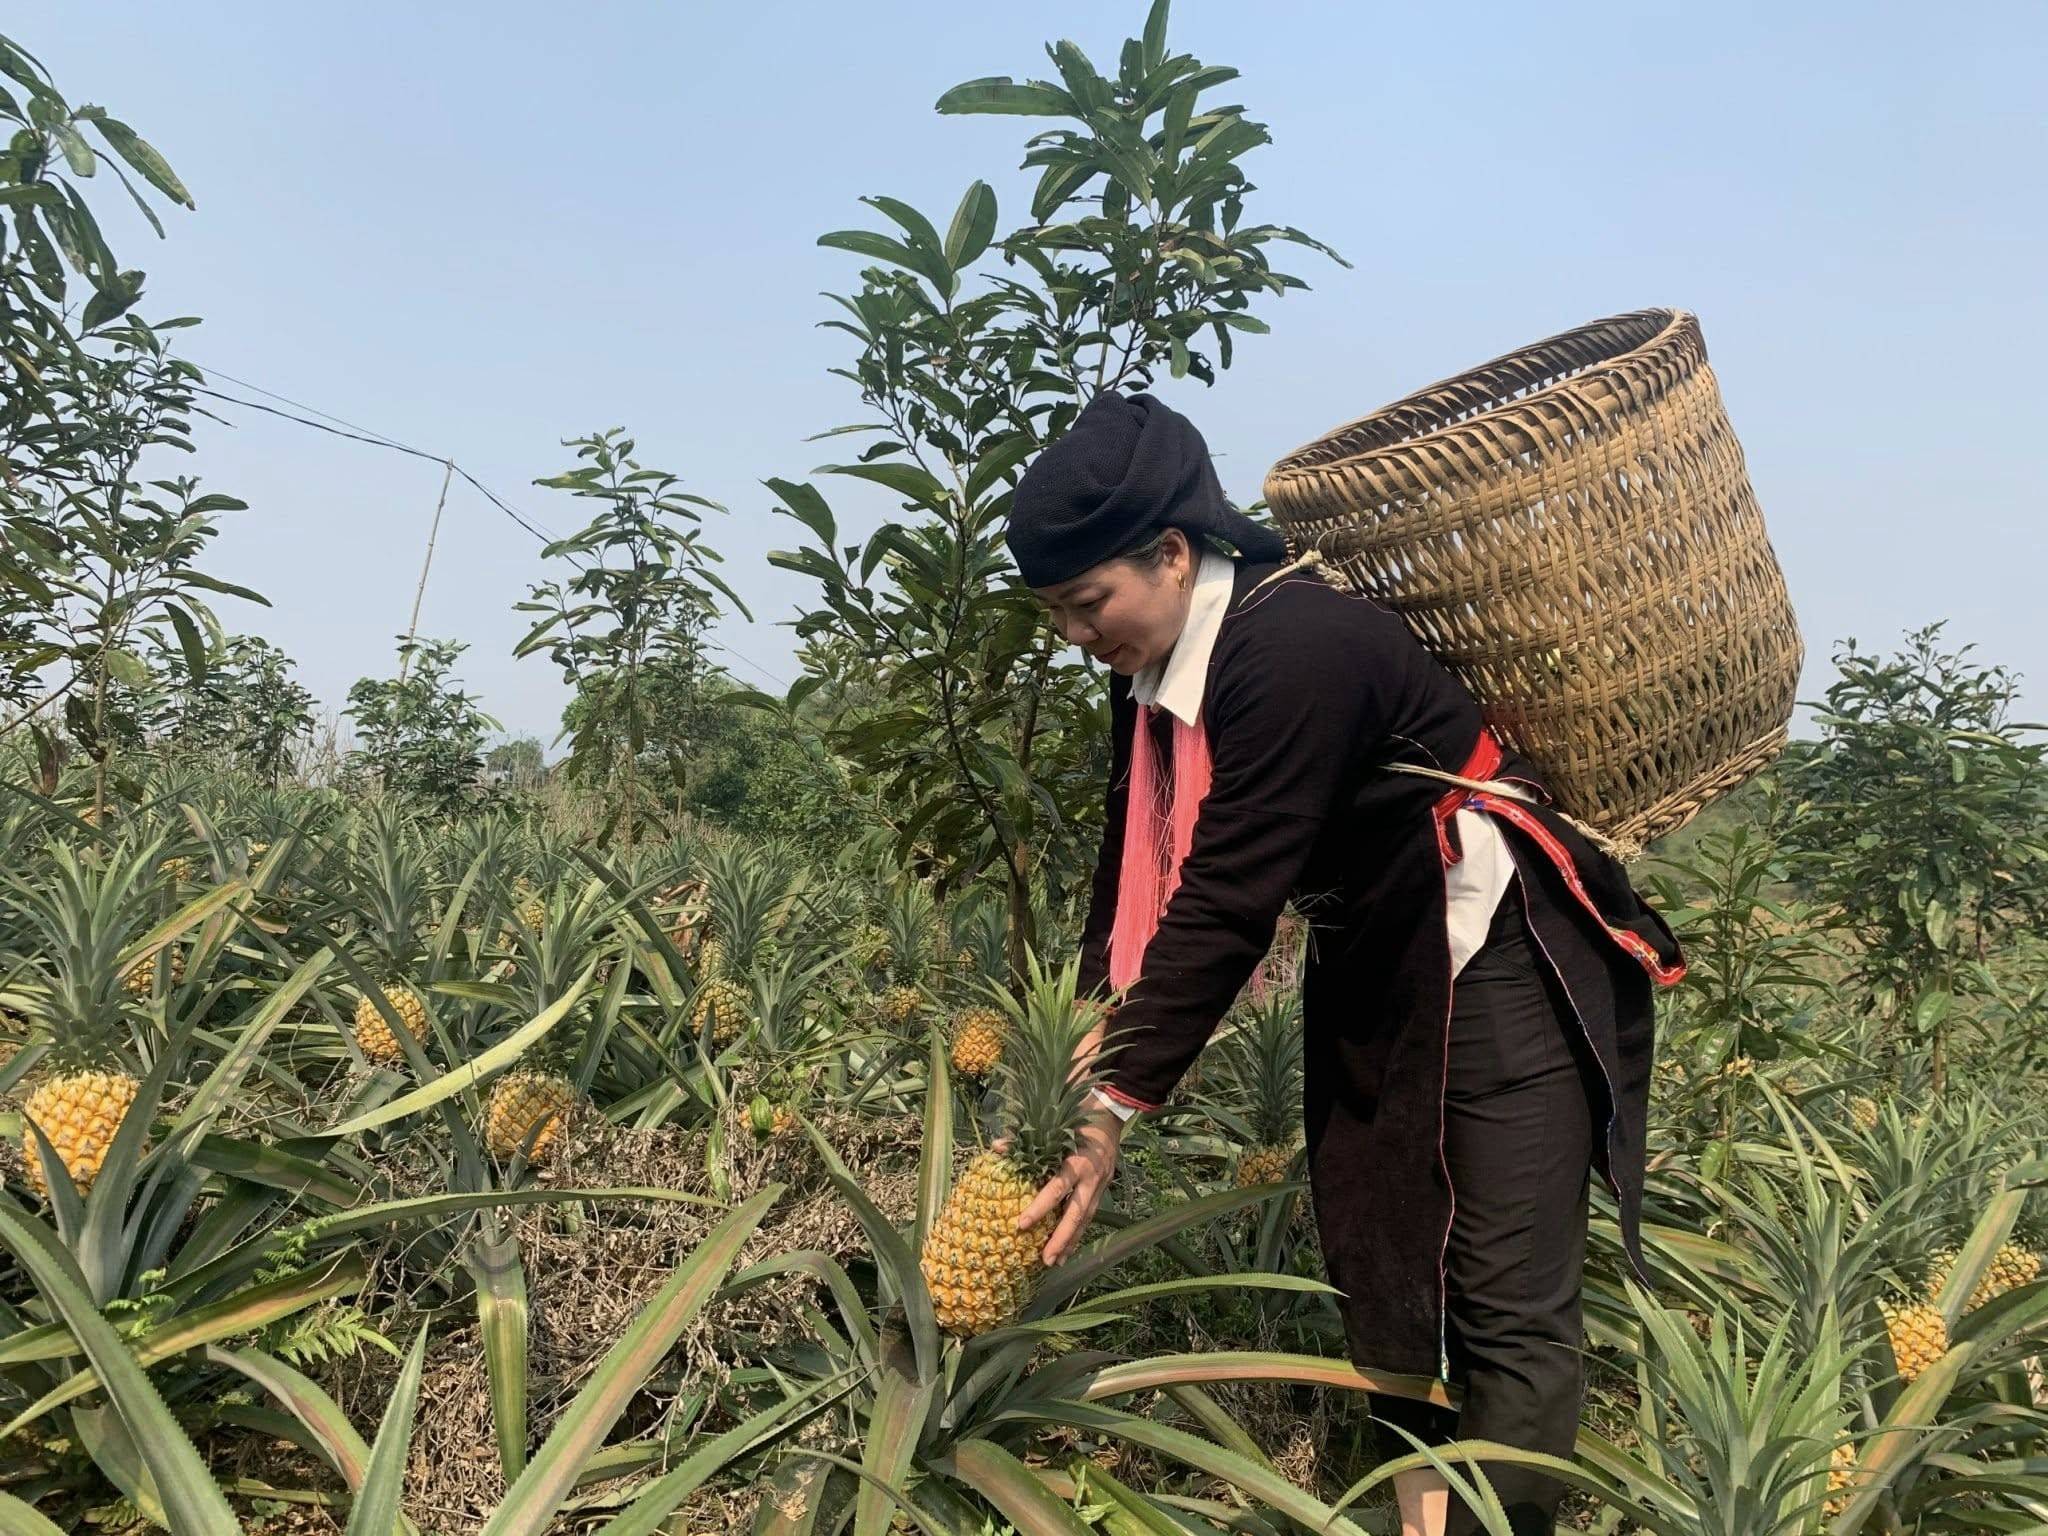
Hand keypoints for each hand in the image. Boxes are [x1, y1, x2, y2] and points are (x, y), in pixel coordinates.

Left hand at [1007, 1109, 1123, 1266]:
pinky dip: (1078, 1233)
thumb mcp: (1053, 1124)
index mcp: (1077, 1160)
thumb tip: (997, 1148)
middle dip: (1061, 1238)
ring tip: (1055, 1262)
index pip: (1056, 1189)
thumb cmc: (1075, 1117)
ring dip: (1070, 1241)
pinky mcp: (1102, 1188)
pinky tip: (1068, 1249)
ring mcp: (1100, 1184)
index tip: (1021, 1224)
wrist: (1109, 1112)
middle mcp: (1091, 1176)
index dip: (1039, 1207)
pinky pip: (1090, 1215)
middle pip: (1076, 1213)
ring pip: (1085, 1219)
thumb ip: (1026, 1138)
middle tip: (1045, 1259)